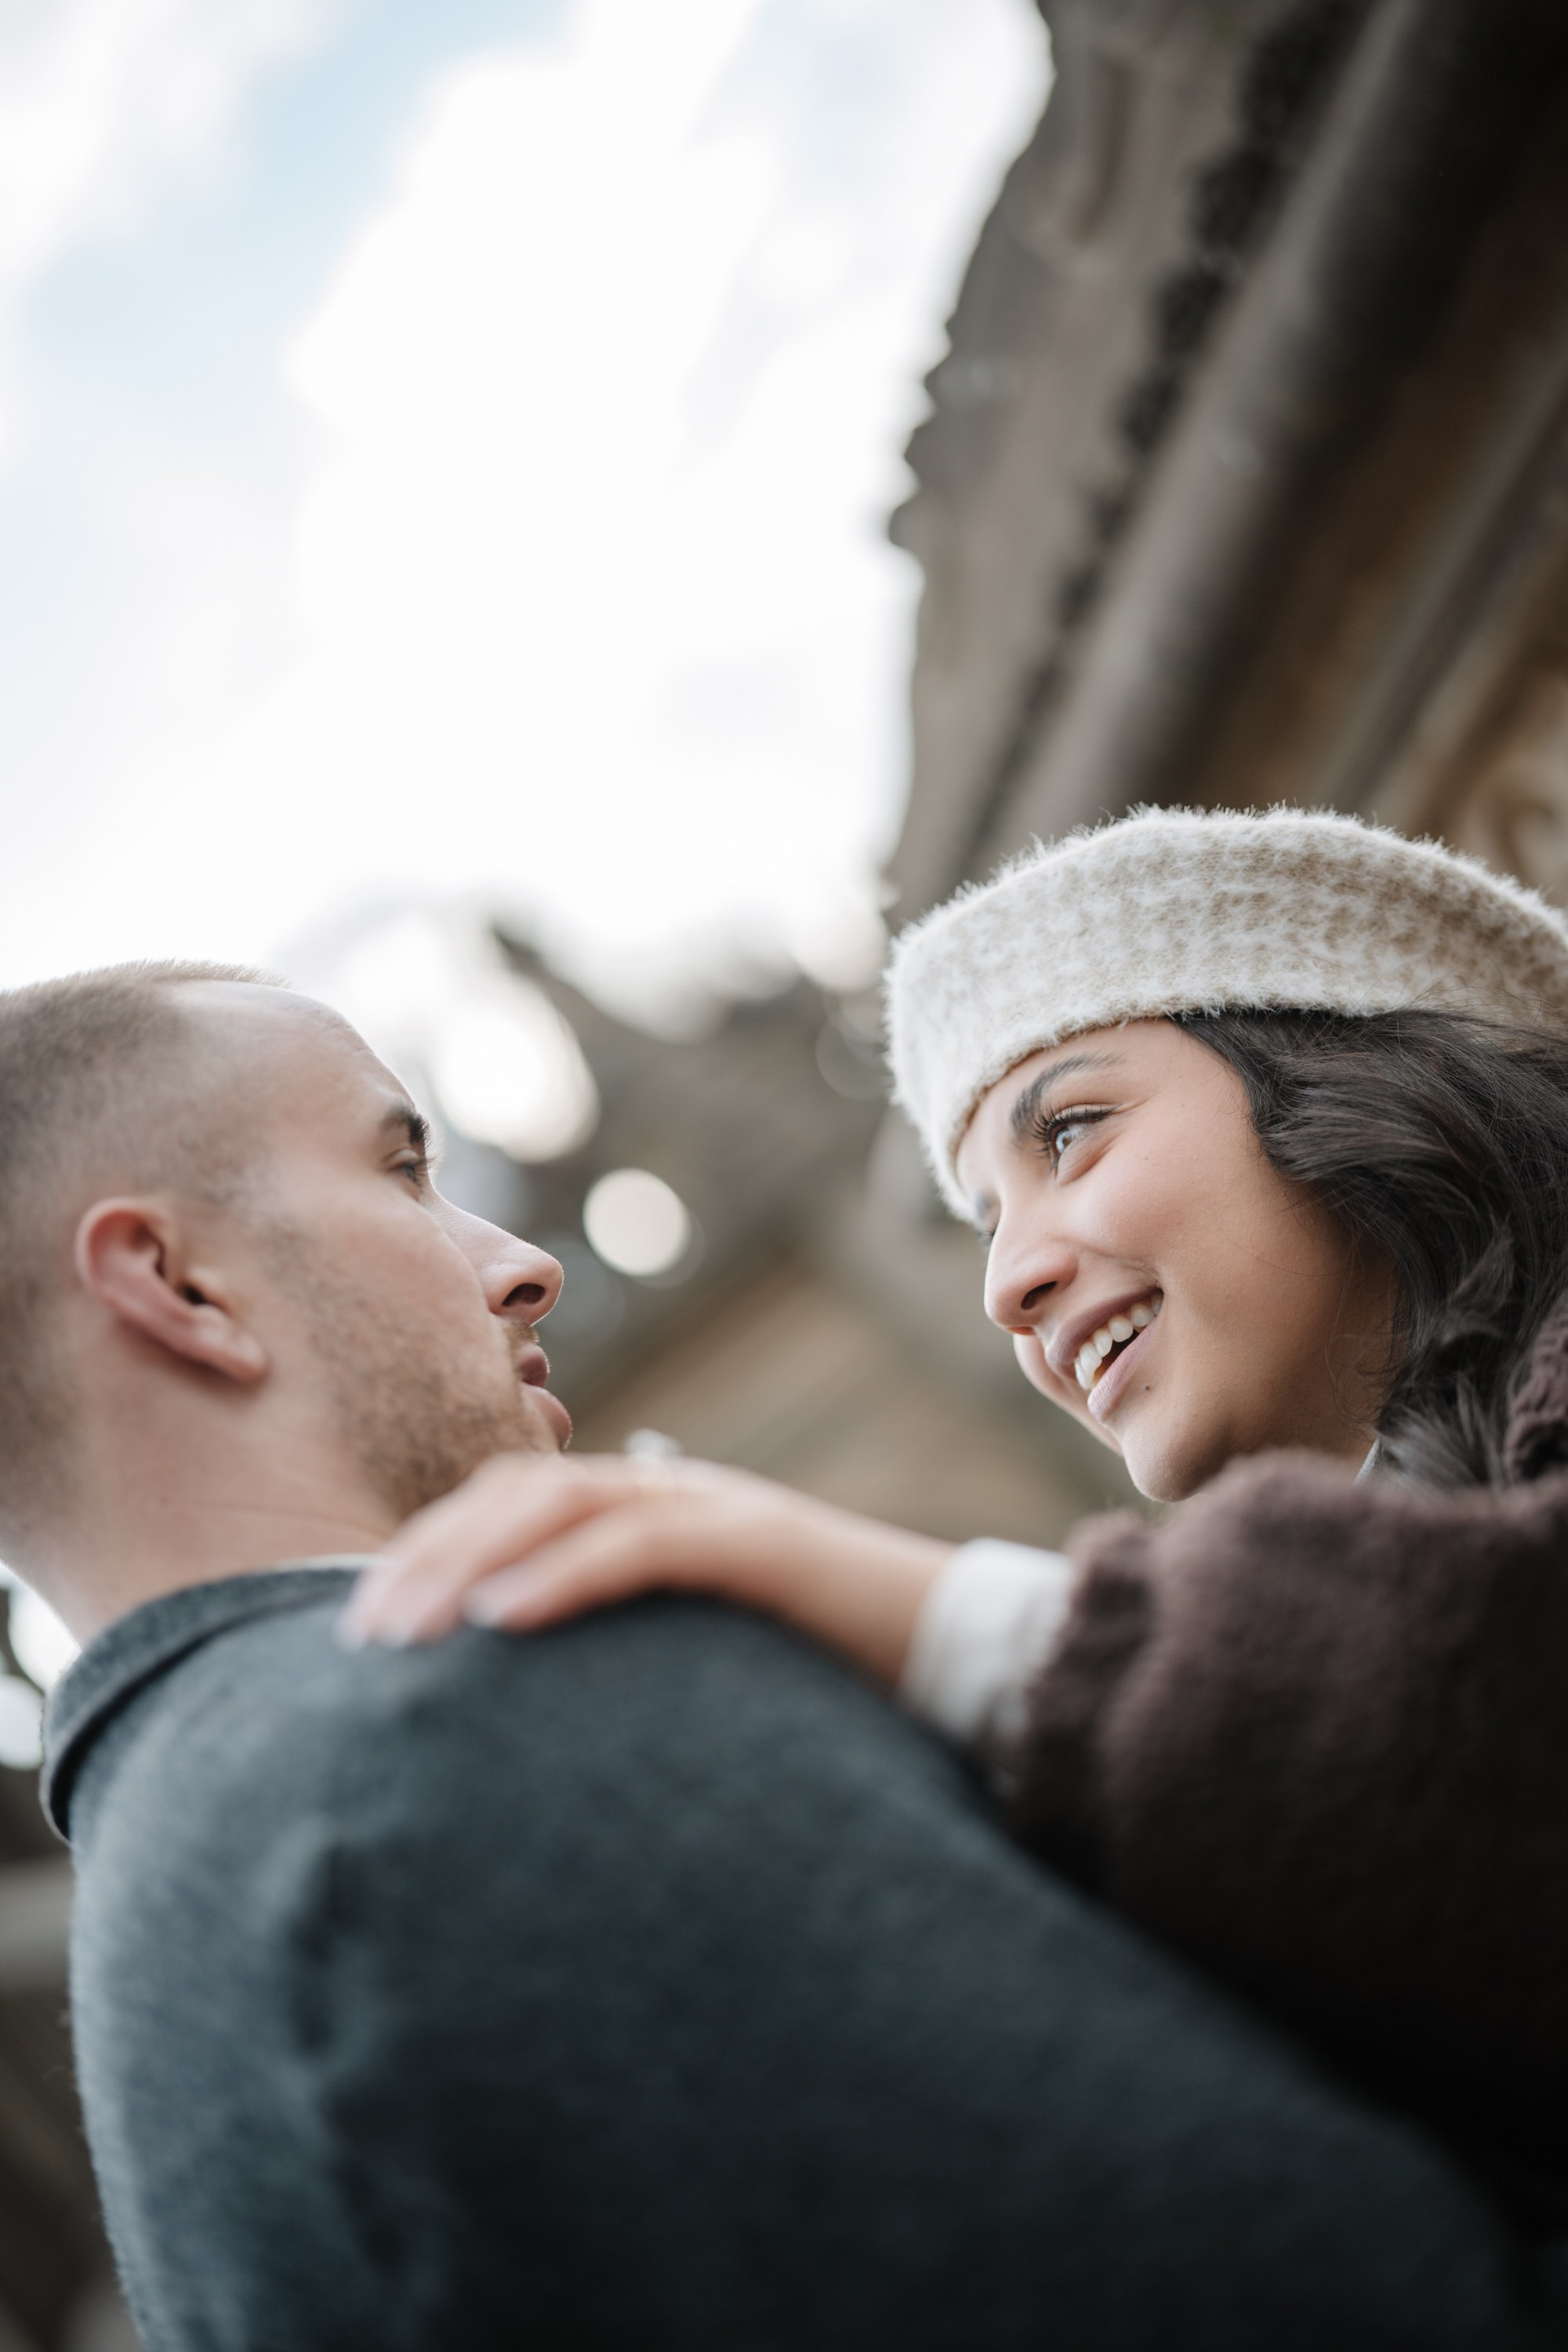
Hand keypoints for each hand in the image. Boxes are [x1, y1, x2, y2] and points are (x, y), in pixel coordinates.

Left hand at [340, 1453, 954, 1689]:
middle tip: (360, 1636)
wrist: (965, 1660)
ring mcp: (719, 1507)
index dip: (434, 1551)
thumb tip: (535, 1735)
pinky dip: (564, 1575)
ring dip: (471, 1559)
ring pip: (564, 1502)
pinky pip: (643, 1541)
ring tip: (406, 1630)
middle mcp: (676, 1492)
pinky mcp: (762, 1542)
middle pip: (521, 1493)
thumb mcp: (703, 1669)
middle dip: (429, 1554)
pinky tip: (502, 1622)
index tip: (365, 1625)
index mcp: (655, 1513)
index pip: (517, 1506)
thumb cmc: (834, 1683)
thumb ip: (631, 1668)